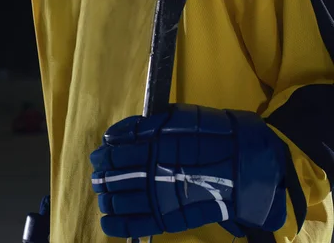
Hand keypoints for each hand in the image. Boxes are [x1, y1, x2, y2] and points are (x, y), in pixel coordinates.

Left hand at [90, 104, 286, 238]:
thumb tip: (115, 135)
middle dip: (102, 174)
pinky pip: (136, 224)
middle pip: (114, 175)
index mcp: (154, 143)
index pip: (117, 150)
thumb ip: (146, 125)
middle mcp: (152, 170)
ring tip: (103, 193)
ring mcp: (159, 195)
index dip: (105, 153)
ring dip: (106, 196)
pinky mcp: (169, 216)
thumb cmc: (212, 134)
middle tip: (98, 173)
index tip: (100, 154)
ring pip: (119, 199)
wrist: (244, 163)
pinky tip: (108, 221)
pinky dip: (118, 225)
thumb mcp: (178, 118)